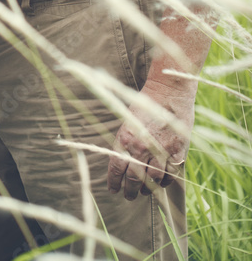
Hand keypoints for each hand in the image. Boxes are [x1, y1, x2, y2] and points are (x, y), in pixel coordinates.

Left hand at [107, 77, 194, 199]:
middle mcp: (141, 147)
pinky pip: (169, 174)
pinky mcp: (176, 152)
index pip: (116, 167)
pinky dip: (164, 181)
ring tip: (144, 192)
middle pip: (133, 178)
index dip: (114, 181)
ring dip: (147, 189)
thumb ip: (126, 141)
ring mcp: (160, 151)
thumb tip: (121, 159)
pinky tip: (160, 183)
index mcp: (125, 137)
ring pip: (152, 180)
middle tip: (128, 196)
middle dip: (129, 190)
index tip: (113, 190)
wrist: (168, 92)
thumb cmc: (145, 103)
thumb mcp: (128, 120)